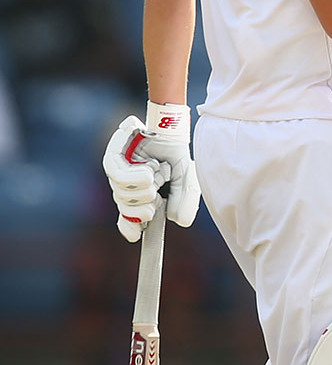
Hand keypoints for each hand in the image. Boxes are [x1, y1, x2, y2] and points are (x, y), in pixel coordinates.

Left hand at [102, 103, 200, 240]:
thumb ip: (184, 202)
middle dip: (144, 210)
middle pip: (126, 210)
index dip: (130, 228)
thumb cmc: (176, 154)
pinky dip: (136, 178)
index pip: (128, 218)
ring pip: (121, 196)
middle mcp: (126, 185)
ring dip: (143, 191)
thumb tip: (179, 221)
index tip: (137, 236)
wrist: (171, 128)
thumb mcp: (187, 182)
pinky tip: (148, 172)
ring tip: (155, 176)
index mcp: (139, 194)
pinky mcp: (113, 157)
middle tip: (156, 197)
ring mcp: (117, 172)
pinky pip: (118, 177)